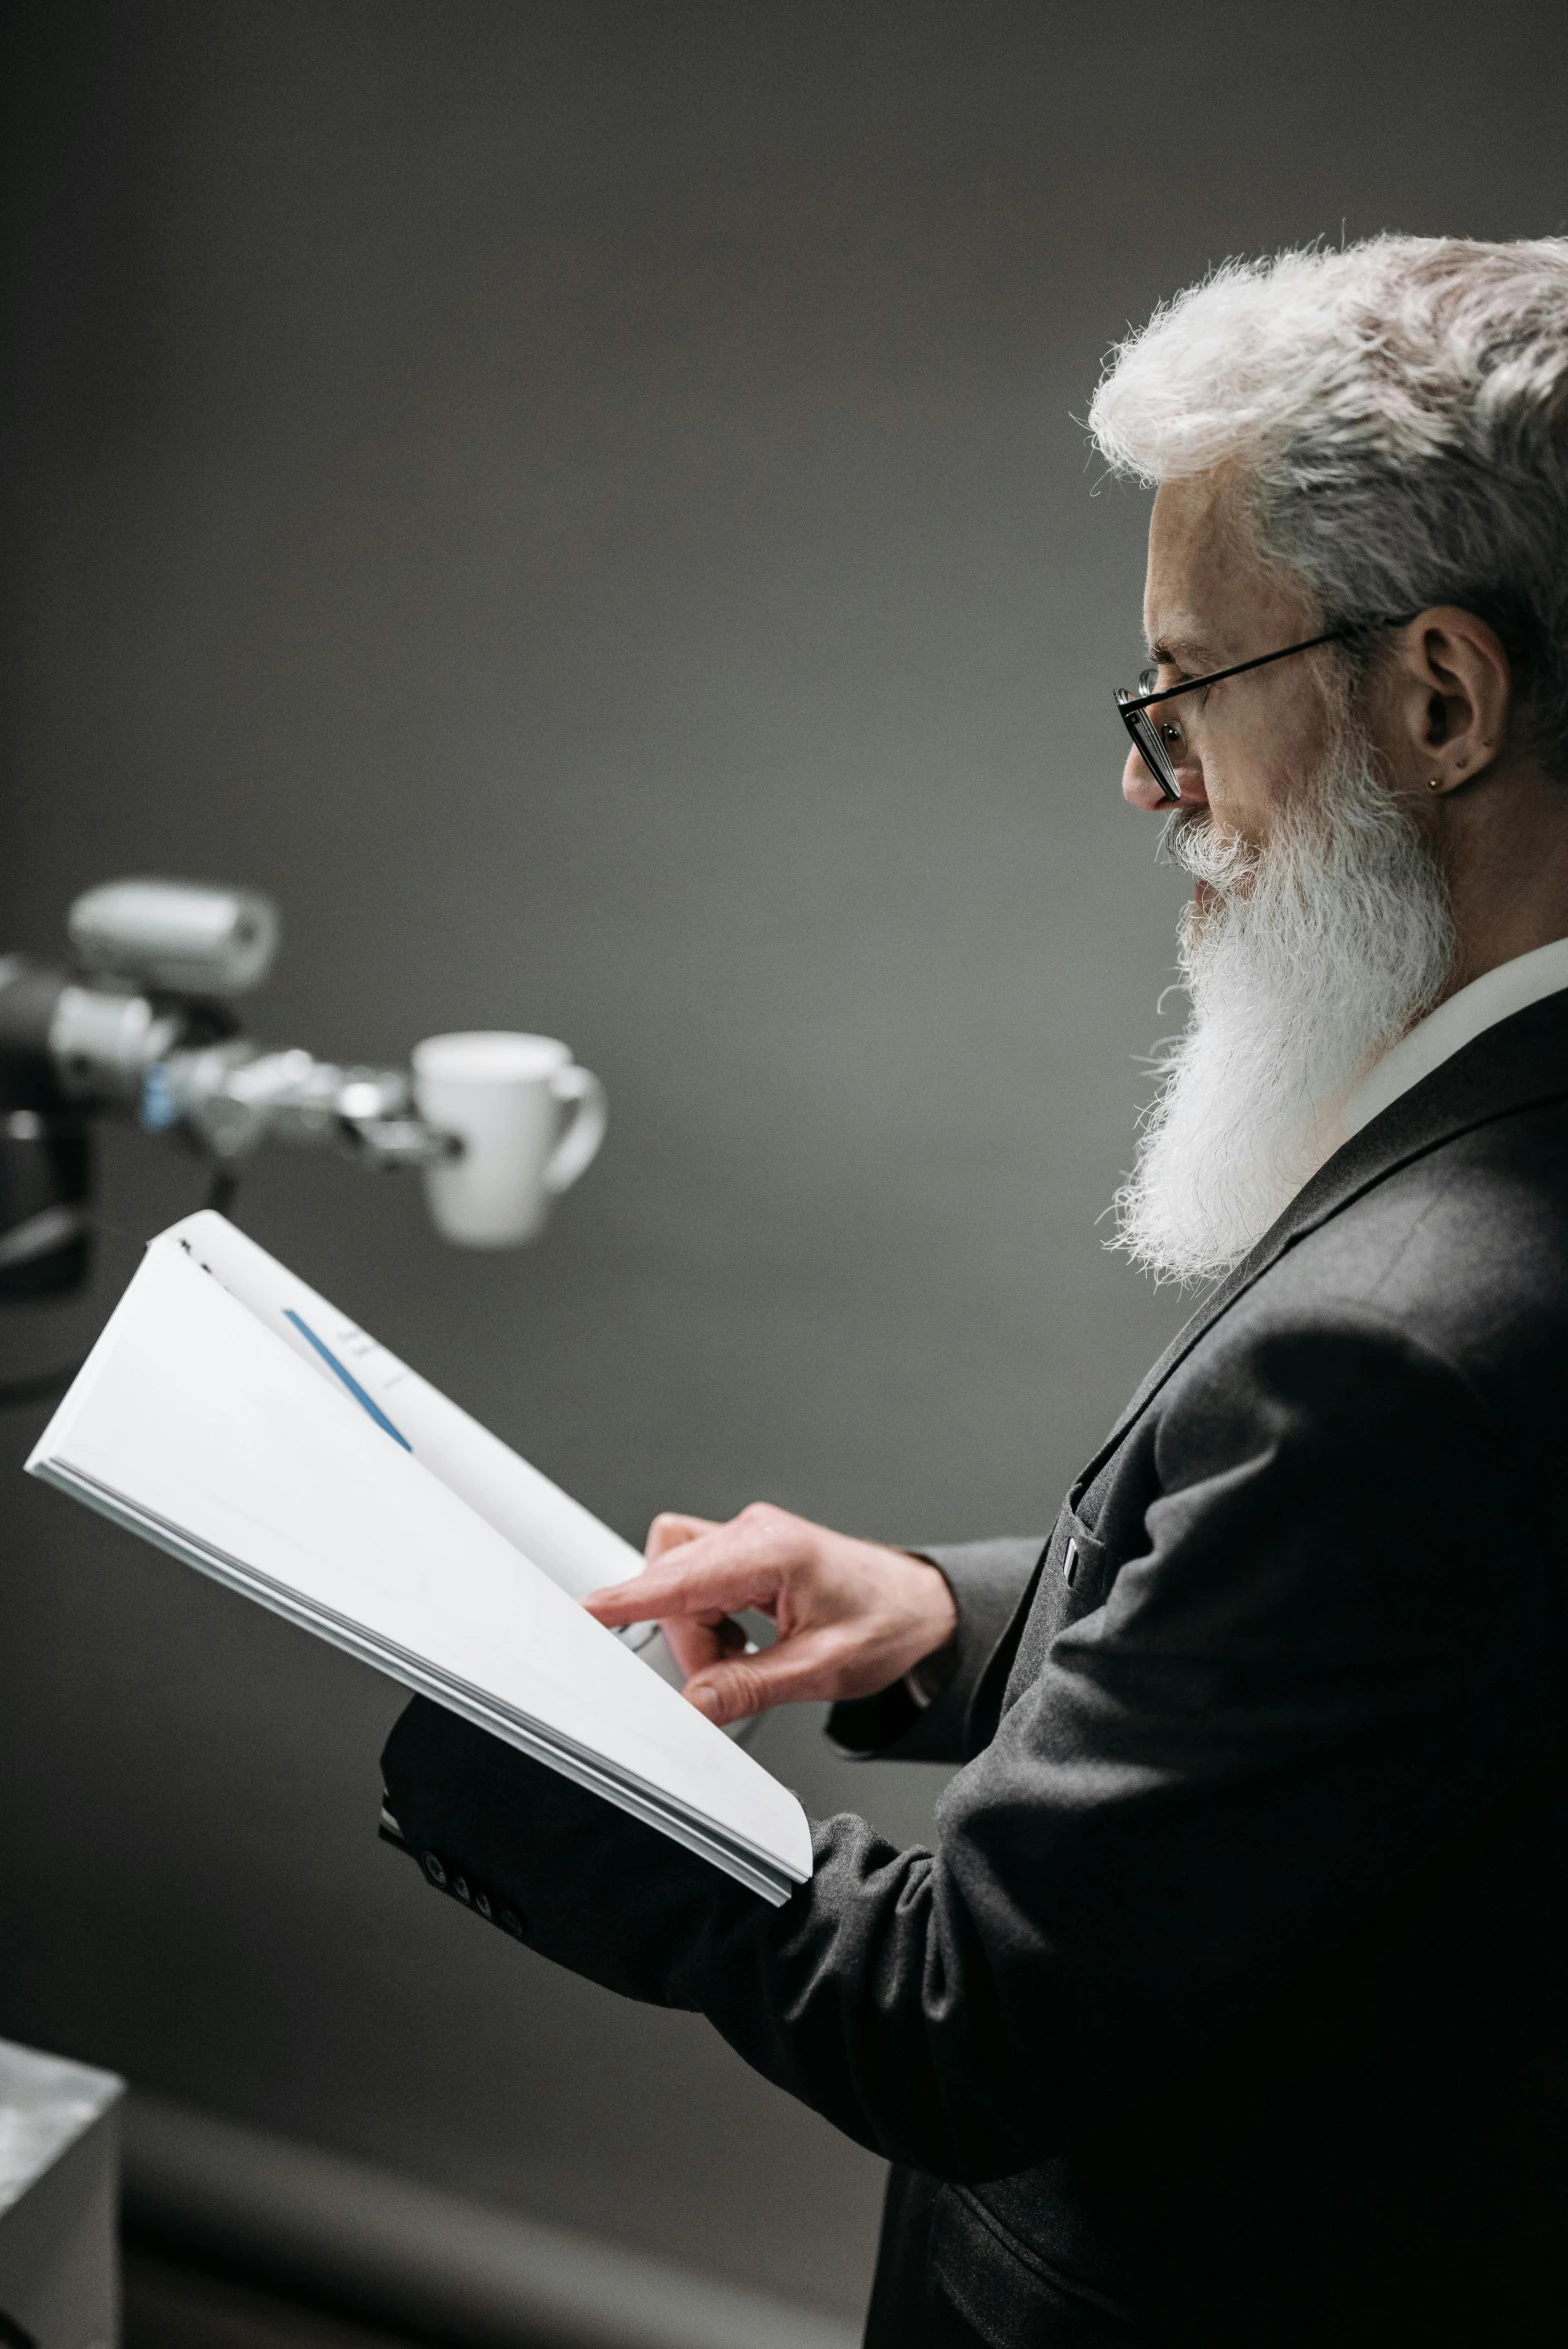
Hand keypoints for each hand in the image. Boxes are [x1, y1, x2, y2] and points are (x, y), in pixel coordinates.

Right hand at [584, 1502, 958, 1726]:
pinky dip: (708, 1617)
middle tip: (728, 1676)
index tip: (585, 1612)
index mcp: (773, 1552)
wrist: (925, 1606)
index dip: (628, 1598)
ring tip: (745, 1656)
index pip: (681, 1577)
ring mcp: (748, 1536)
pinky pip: (697, 1579)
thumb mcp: (822, 1669)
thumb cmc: (889, 1624)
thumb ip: (750, 1687)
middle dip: (689, 1639)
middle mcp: (753, 1533)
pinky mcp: (746, 1549)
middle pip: (672, 1582)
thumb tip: (696, 1704)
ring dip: (697, 1628)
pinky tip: (745, 1640)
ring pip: (679, 1580)